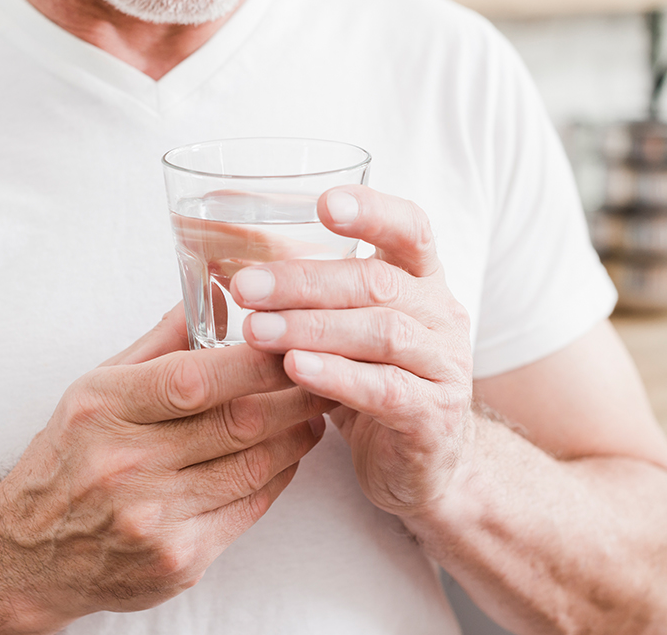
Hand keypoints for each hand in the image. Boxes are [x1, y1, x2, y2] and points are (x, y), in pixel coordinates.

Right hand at [0, 306, 332, 629]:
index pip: (193, 379)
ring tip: (313, 412)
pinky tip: (286, 454)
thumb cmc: (68, 458)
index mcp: (105, 410)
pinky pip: (248, 509)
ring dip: (295, 436)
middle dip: (293, 395)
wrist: (28, 555)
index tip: (291, 341)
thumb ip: (160, 341)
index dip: (255, 361)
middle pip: (236, 423)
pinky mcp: (178, 559)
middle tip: (322, 373)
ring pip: (253, 467)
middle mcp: (127, 464)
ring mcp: (153, 518)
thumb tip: (216, 291)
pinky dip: (278, 477)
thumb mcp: (96, 386)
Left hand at [230, 188, 474, 519]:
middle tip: (246, 286)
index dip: (372, 211)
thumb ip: (303, 291)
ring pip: (382, 334)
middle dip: (306, 281)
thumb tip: (221, 248)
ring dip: (313, 328)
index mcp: (422, 281)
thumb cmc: (369, 382)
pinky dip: (338, 377)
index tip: (323, 202)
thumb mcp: (341, 328)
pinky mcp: (434, 418)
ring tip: (256, 330)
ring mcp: (444, 367)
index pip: (410, 229)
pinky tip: (296, 369)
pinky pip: (386, 390)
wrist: (422, 465)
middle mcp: (442, 316)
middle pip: (378, 282)